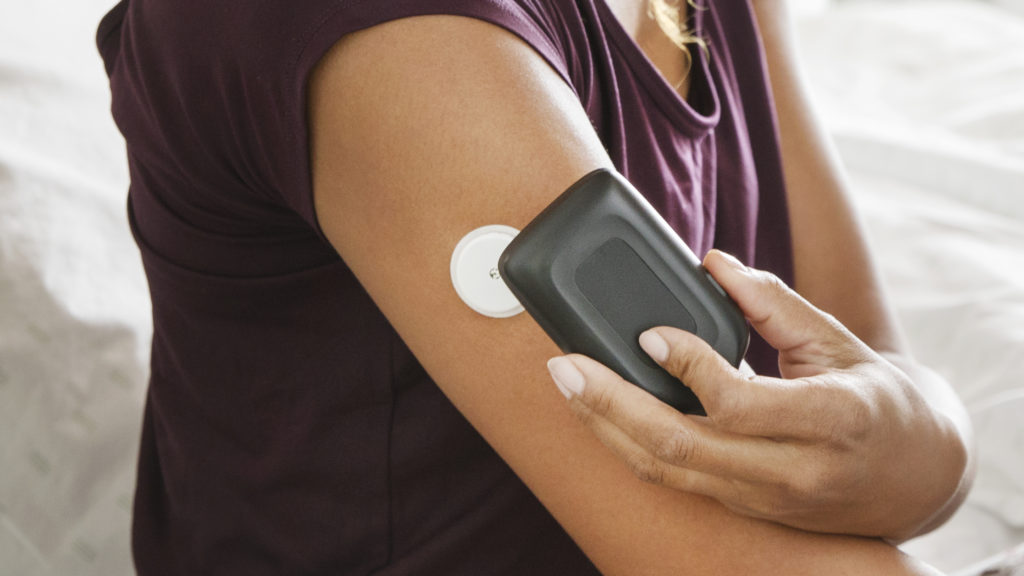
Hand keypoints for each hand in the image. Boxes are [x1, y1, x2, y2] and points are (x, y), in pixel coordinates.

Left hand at [546, 250, 967, 540]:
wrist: (917, 476)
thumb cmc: (880, 400)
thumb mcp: (840, 341)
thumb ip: (773, 302)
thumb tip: (713, 264)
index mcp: (832, 419)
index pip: (739, 403)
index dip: (686, 365)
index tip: (649, 332)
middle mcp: (795, 471)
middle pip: (682, 446)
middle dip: (611, 403)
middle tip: (566, 364)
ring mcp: (766, 499)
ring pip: (667, 471)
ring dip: (605, 427)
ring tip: (567, 383)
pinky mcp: (746, 508)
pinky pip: (673, 480)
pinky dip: (628, 444)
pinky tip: (599, 410)